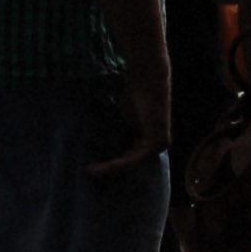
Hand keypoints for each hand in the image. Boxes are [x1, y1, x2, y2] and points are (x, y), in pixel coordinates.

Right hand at [86, 64, 171, 179]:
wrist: (147, 80)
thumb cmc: (136, 93)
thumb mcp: (125, 117)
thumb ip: (121, 131)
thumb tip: (103, 139)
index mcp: (151, 140)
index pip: (130, 157)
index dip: (111, 163)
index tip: (93, 166)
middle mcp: (159, 145)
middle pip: (130, 162)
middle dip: (109, 169)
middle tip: (90, 171)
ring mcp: (160, 145)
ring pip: (131, 163)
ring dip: (111, 168)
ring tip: (92, 171)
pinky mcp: (156, 143)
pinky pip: (135, 159)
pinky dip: (118, 163)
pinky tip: (104, 166)